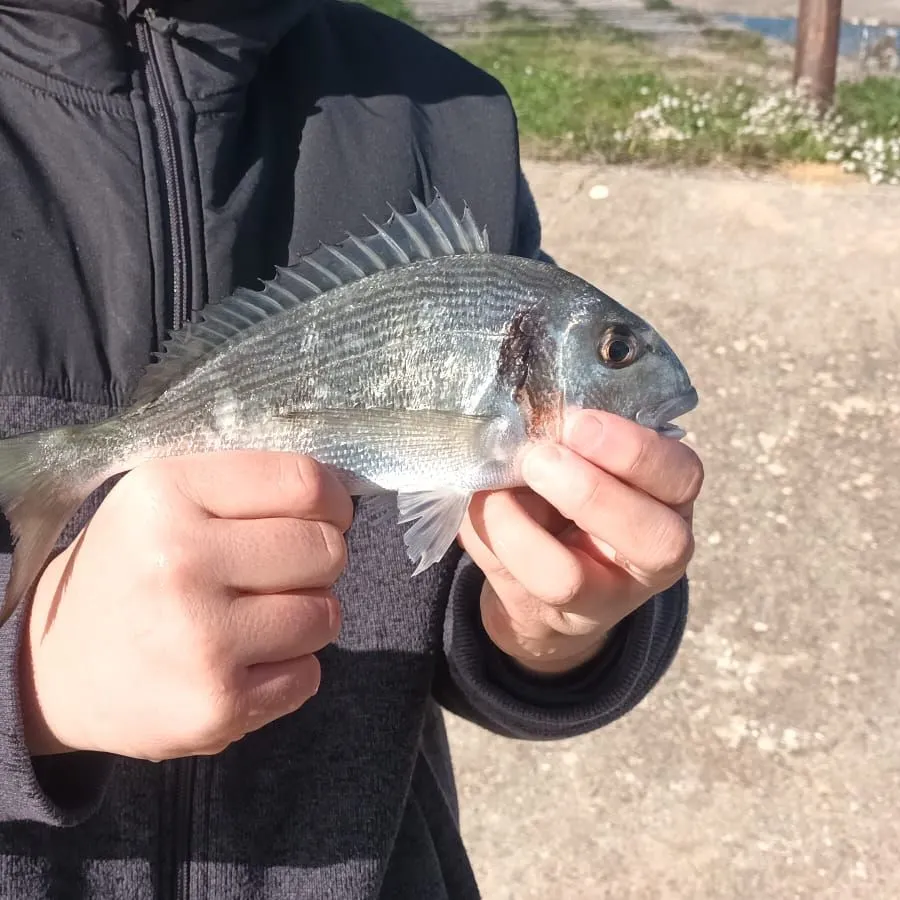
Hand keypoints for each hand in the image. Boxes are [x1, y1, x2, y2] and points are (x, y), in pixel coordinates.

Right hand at [20, 452, 351, 759]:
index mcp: (166, 494)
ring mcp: (200, 640)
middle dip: (317, 562)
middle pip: (326, 550)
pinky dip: (289, 669)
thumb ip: (247, 485)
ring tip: (254, 618)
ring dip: (306, 617)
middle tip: (276, 573)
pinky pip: (309, 675)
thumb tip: (338, 494)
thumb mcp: (165, 498)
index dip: (333, 502)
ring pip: (326, 615)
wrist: (54, 670)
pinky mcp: (216, 706)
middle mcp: (180, 562)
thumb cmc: (129, 570)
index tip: (326, 516)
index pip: (305, 483)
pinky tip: (242, 661)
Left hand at [458, 410, 702, 675]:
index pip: (682, 475)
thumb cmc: (566, 490)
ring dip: (519, 530)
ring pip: (567, 579)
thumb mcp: (577, 455)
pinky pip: (514, 584)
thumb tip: (521, 422)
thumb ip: (563, 437)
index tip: (577, 423)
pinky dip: (490, 538)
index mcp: (670, 495)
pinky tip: (485, 507)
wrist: (538, 568)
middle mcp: (655, 553)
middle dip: (590, 494)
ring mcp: (606, 597)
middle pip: (657, 540)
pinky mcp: (551, 616)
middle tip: (538, 458)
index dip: (633, 449)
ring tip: (497, 492)